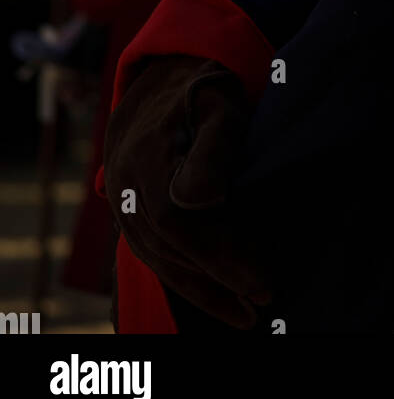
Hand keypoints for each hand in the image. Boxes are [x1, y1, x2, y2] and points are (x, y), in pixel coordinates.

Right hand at [103, 56, 272, 328]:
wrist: (161, 84)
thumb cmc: (202, 92)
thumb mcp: (218, 101)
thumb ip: (214, 145)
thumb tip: (200, 198)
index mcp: (147, 155)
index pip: (179, 221)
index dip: (218, 256)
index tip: (260, 279)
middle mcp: (126, 185)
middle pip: (171, 248)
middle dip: (219, 280)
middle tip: (265, 298)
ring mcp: (122, 202)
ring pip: (160, 259)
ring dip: (204, 291)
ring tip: (246, 313)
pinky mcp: (129, 216)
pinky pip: (155, 256)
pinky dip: (187, 281)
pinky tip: (219, 298)